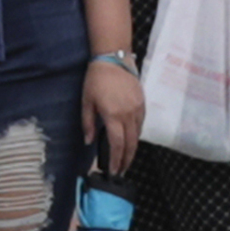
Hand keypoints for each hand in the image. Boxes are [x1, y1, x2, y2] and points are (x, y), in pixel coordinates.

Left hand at [82, 56, 143, 174]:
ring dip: (133, 148)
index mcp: (113, 115)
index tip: (114, 171)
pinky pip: (141, 124)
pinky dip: (136, 135)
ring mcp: (138, 108)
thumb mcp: (86, 102)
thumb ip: (87, 123)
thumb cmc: (96, 79)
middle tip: (122, 170)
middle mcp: (128, 114)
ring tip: (126, 158)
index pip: (117, 144)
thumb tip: (88, 141)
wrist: (114, 59)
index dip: (116, 160)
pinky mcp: (142, 103)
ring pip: (138, 134)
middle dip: (127, 159)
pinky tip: (131, 139)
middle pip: (131, 143)